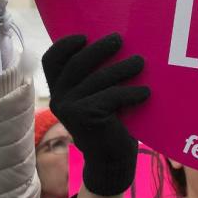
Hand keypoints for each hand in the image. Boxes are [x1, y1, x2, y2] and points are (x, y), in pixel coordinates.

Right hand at [42, 33, 148, 195]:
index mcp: (58, 91)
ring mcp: (70, 108)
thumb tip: (114, 43)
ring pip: (99, 79)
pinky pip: (111, 95)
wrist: (111, 160)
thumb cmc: (108, 122)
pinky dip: (131, 92)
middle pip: (77, 63)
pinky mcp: (86, 117)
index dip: (65, 45)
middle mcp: (58, 99)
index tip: (85, 36)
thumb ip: (94, 76)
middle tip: (120, 40)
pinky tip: (145, 93)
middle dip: (100, 49)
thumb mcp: (96, 96)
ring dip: (122, 67)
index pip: (51, 60)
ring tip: (140, 62)